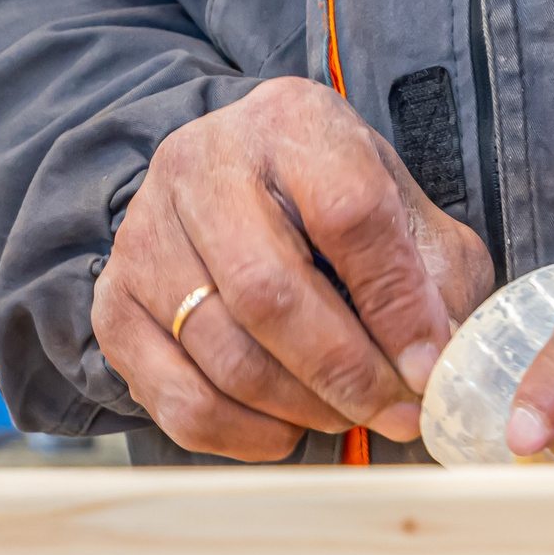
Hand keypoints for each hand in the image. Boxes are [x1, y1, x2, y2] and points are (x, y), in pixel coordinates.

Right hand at [94, 77, 496, 460]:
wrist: (231, 191)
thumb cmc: (334, 204)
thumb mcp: (402, 208)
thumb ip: (433, 274)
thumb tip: (441, 358)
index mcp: (291, 121)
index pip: (348, 212)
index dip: (395, 302)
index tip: (428, 364)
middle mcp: (203, 164)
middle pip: (270, 291)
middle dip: (345, 370)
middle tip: (396, 412)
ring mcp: (145, 233)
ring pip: (222, 351)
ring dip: (299, 407)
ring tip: (350, 416)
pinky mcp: (113, 302)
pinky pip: (175, 396)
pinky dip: (241, 433)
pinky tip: (286, 430)